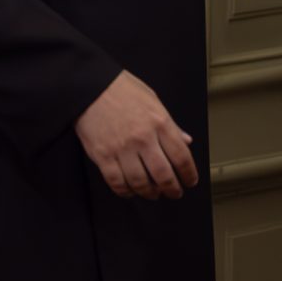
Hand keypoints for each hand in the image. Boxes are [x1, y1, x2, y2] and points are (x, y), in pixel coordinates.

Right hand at [75, 71, 198, 199]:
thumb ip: (171, 124)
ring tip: (154, 194)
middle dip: (172, 189)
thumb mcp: (153, 100)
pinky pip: (117, 182)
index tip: (190, 181)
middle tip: (175, 193)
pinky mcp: (103, 156)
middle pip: (163, 174)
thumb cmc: (122, 90)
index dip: (189, 173)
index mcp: (160, 122)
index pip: (181, 156)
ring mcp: (122, 149)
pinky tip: (131, 191)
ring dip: (150, 193)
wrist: (90, 87)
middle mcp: (143, 138)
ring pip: (140, 182)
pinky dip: (126, 191)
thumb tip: (186, 141)